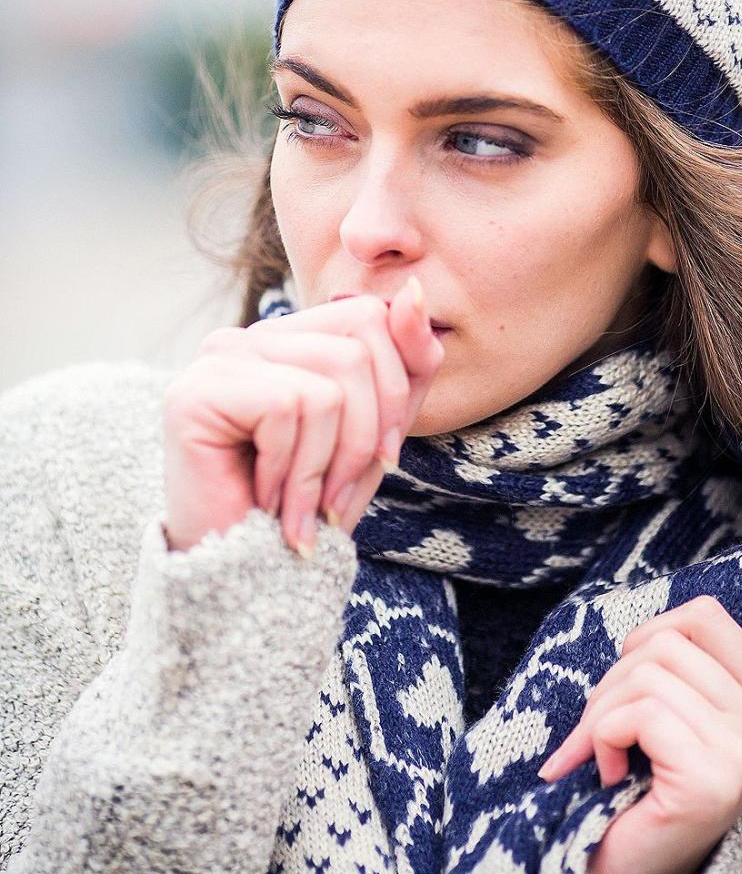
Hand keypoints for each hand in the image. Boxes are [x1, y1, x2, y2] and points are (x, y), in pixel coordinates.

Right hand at [162, 276, 444, 555]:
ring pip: (329, 385)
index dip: (395, 389)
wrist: (246, 582)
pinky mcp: (195, 390)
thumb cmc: (310, 506)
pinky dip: (291, 470)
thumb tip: (415, 292)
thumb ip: (406, 362)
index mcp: (295, 338)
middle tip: (337, 496)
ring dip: (327, 465)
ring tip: (300, 505)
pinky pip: (288, 407)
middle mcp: (252, 335)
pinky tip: (265, 500)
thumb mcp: (380, 430)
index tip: (380, 458)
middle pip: (358, 348)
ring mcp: (219, 358)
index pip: (372, 315)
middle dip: (367, 436)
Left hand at [537, 594, 741, 873]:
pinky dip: (601, 738)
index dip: (649, 636)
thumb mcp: (672, 707)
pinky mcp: (713, 780)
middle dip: (614, 680)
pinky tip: (611, 773)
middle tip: (608, 731)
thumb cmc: (643, 784)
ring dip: (602, 713)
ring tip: (608, 753)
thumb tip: (637, 618)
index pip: (704, 614)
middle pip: (667, 641)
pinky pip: (638, 714)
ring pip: (647, 674)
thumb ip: (675, 660)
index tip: (633, 686)